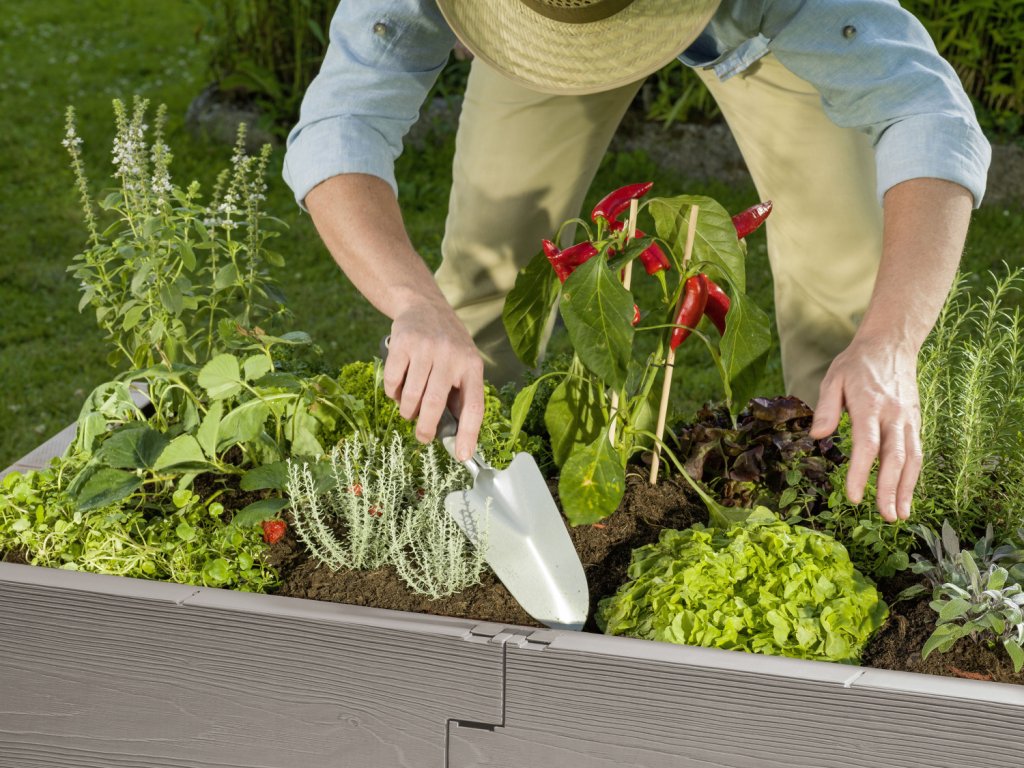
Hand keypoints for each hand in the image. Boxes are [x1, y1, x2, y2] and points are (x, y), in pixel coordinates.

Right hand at [382, 297, 484, 461]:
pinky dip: (393, 393)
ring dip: (407, 411)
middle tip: (423, 437)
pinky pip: (393, 382)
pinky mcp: (402, 344)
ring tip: (409, 409)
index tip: (463, 456)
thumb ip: (460, 396)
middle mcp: (451, 356)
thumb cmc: (447, 346)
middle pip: (434, 404)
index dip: (469, 434)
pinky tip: (399, 388)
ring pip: (411, 396)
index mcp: (472, 367)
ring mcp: (426, 349)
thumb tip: (457, 438)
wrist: (424, 307)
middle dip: (426, 428)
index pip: (474, 406)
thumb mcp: (463, 366)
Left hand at [808, 335, 922, 522]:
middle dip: (891, 490)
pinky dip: (913, 476)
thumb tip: (817, 436)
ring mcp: (908, 420)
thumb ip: (826, 407)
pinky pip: (917, 452)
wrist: (891, 345)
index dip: (862, 472)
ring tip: (900, 516)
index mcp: (870, 405)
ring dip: (907, 489)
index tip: (854, 497)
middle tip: (886, 517)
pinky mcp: (915, 422)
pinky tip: (906, 495)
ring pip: (912, 459)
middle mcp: (894, 415)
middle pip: (895, 457)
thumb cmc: (857, 364)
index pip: (867, 444)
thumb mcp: (833, 378)